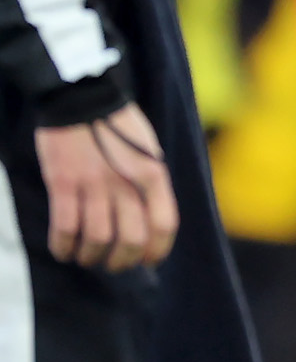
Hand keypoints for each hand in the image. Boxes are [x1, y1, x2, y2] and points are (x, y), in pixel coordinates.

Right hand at [34, 104, 178, 270]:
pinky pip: (65, 229)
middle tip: (113, 263)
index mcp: (154, 173)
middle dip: (122, 261)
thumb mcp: (149, 150)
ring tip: (88, 256)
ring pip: (97, 241)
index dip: (158, 251)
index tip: (148, 261)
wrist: (83, 98)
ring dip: (91, 257)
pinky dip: (64, 247)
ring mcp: (94, 185)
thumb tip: (152, 221)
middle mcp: (127, 183)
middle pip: (131, 241)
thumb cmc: (118, 126)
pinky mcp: (64, 185)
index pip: (164, 224)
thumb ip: (152, 183)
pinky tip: (65, 250)